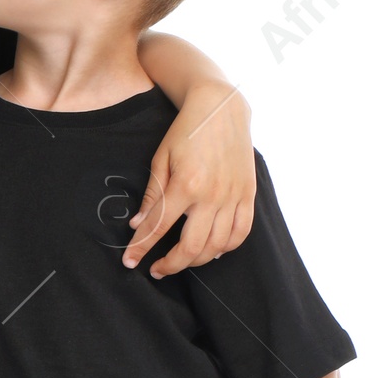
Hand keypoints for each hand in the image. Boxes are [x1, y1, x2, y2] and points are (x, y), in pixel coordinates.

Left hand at [123, 82, 254, 276]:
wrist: (221, 108)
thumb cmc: (186, 131)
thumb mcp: (161, 158)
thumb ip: (152, 195)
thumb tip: (137, 225)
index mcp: (186, 184)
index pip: (159, 228)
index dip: (142, 248)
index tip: (130, 261)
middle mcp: (212, 195)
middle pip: (191, 247)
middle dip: (170, 265)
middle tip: (156, 269)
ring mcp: (233, 196)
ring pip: (217, 245)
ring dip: (196, 260)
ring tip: (181, 260)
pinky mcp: (248, 194)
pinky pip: (241, 232)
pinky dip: (226, 247)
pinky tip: (213, 250)